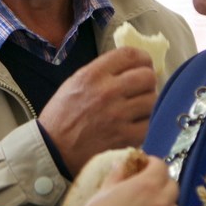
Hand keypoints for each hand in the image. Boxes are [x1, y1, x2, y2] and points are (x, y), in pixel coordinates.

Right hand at [38, 47, 157, 175]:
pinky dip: (146, 123)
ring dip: (148, 103)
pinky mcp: (126, 136)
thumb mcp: (74, 83)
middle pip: (147, 76)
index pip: (130, 54)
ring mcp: (119, 115)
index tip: (144, 64)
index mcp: (93, 75)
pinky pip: (150, 123)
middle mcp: (108, 91)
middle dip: (147, 82)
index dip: (143, 58)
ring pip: (153, 100)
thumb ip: (101, 72)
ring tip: (138, 109)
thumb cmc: (61, 116)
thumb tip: (128, 68)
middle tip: (140, 90)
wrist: (53, 150)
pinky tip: (136, 125)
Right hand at [74, 155, 177, 205]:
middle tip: (149, 188)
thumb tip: (122, 165)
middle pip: (173, 187)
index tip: (146, 166)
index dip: (153, 164)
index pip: (162, 167)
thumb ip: (117, 176)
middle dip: (162, 184)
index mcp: (146, 186)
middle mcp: (160, 205)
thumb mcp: (103, 192)